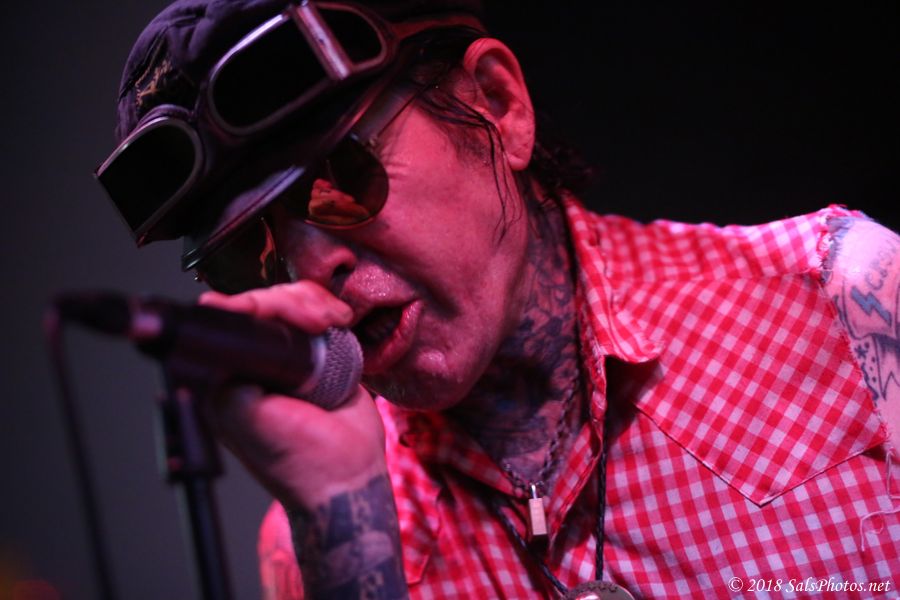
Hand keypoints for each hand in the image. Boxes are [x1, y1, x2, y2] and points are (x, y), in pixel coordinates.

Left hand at [198, 281, 385, 509]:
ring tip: (333, 325)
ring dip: (314, 305)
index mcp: (227, 376)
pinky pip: (317, 312)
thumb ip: (225, 375)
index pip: (228, 319)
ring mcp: (287, 355)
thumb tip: (218, 332)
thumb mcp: (244, 417)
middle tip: (317, 324)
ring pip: (292, 301)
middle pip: (263, 302)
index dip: (253, 306)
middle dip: (291, 305)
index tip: (273, 312)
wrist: (349, 476)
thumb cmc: (298, 460)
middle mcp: (254, 362)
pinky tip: (340, 322)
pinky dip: (329, 309)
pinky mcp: (318, 352)